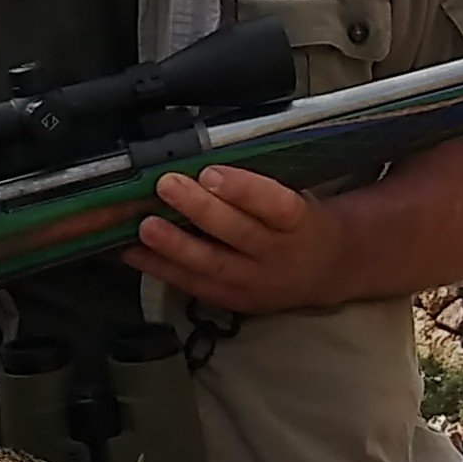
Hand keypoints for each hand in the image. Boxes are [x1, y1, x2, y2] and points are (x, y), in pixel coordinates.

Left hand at [122, 167, 352, 316]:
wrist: (326, 269)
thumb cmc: (300, 221)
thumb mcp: (294, 194)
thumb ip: (256, 184)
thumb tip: (202, 161)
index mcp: (298, 221)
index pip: (275, 205)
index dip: (243, 190)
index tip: (211, 173)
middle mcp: (278, 255)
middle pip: (239, 233)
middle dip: (200, 210)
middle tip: (167, 186)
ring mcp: (256, 282)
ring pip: (213, 264)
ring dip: (174, 245)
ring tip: (146, 226)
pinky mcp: (234, 301)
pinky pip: (195, 285)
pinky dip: (163, 269)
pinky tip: (136, 253)